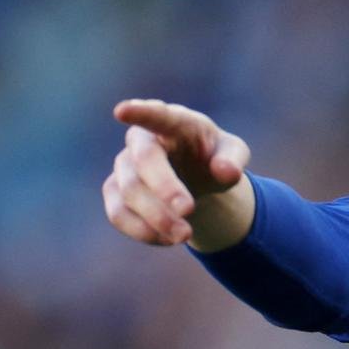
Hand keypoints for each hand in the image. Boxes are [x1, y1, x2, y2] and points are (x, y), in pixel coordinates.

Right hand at [103, 99, 250, 246]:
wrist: (197, 178)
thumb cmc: (215, 157)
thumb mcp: (233, 153)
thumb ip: (234, 160)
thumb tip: (225, 172)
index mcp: (176, 122)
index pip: (158, 114)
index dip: (141, 112)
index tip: (122, 110)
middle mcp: (143, 140)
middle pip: (144, 160)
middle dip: (165, 188)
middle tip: (188, 211)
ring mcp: (124, 164)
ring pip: (129, 191)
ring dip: (157, 217)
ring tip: (185, 235)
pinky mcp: (114, 191)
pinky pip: (118, 214)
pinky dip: (144, 231)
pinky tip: (169, 239)